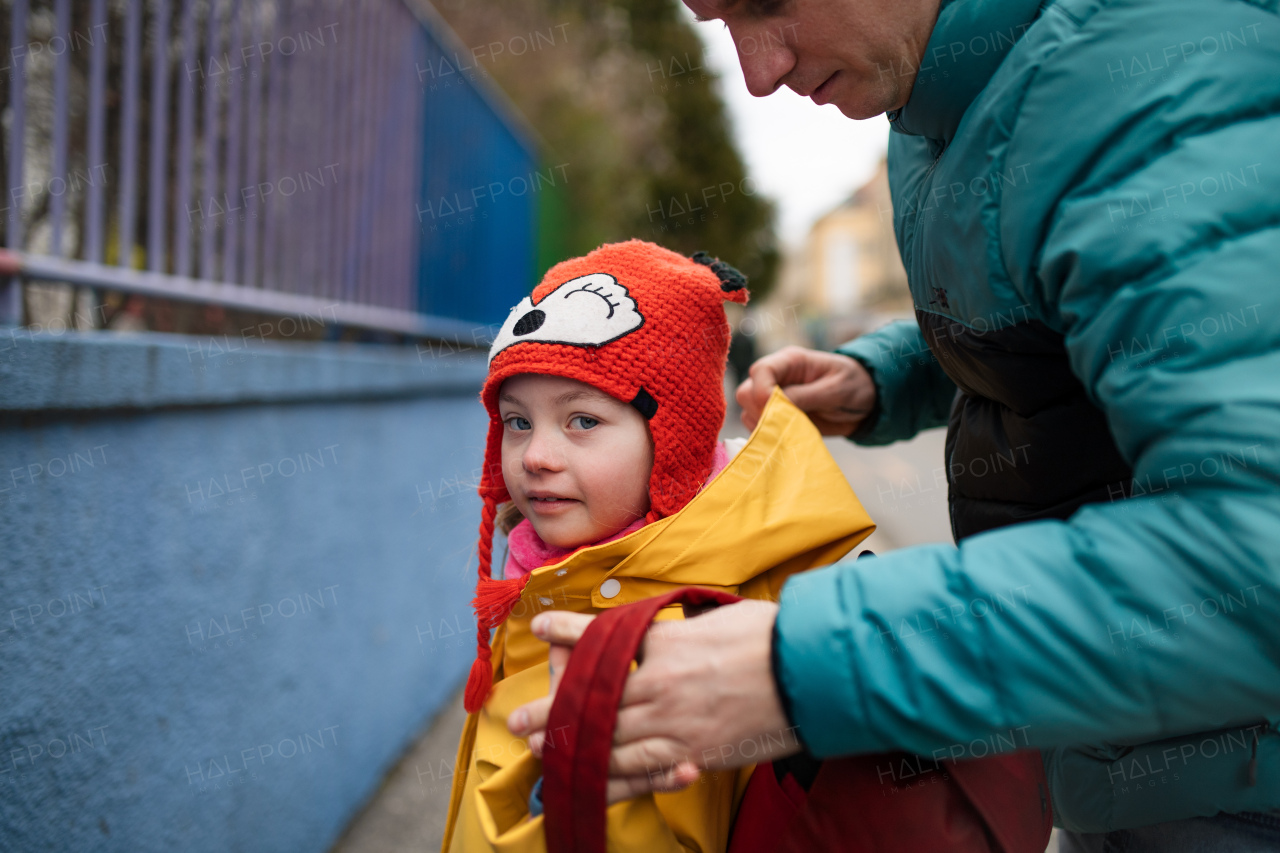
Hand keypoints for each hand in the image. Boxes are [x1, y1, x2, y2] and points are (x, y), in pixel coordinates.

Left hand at [507, 600, 801, 803]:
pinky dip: (612, 781)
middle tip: (517, 720)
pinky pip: (643, 774)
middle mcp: (660, 686)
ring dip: (570, 747)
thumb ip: (677, 630)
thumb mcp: (715, 619)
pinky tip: (588, 783)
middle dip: (551, 711)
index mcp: (665, 644)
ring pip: (608, 741)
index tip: (540, 627)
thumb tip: (653, 632)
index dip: (567, 632)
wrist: (810, 675)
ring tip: (542, 751)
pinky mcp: (694, 757)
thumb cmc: (768, 638)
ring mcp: (675, 725)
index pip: (604, 637)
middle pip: (592, 700)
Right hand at [736, 345, 875, 434]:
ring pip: (748, 412)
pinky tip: (788, 439)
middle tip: (785, 426)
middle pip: (746, 392)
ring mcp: (775, 398)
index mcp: (791, 361)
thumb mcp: (836, 389)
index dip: (762, 392)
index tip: (777, 412)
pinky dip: (769, 436)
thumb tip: (775, 407)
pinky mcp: (778, 417)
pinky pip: (759, 428)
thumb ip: (805, 396)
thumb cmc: (856, 387)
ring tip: (791, 433)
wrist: (868, 403)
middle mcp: (778, 378)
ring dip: (765, 427)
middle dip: (761, 412)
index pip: (761, 371)